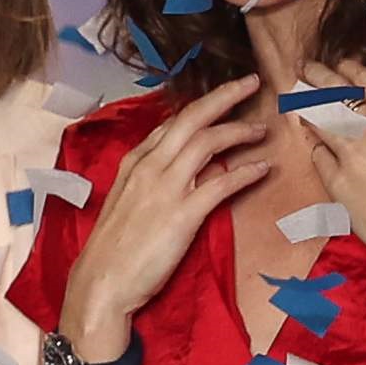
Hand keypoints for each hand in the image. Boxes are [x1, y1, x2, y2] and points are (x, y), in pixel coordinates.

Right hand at [57, 74, 267, 352]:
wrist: (102, 282)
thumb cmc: (113, 248)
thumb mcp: (126, 202)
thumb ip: (149, 181)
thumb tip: (180, 171)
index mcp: (133, 162)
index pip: (170, 123)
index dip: (200, 107)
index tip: (221, 98)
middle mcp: (149, 167)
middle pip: (191, 120)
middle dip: (224, 97)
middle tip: (252, 82)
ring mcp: (166, 188)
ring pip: (208, 143)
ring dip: (239, 131)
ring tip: (262, 129)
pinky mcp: (183, 214)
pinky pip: (220, 184)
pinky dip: (245, 172)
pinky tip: (263, 168)